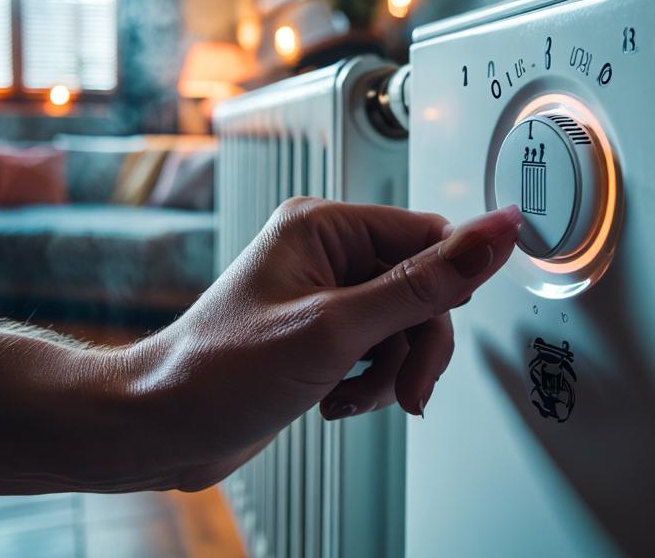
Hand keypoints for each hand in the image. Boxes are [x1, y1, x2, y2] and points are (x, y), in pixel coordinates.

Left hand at [108, 198, 521, 490]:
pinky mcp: (318, 338)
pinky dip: (367, 384)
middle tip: (405, 387)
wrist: (161, 427)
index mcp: (323, 227)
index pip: (425, 237)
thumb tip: (492, 234)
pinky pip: (376, 353)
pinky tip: (335, 401)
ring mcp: (321, 299)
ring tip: (352, 396)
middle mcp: (323, 255)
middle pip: (419, 290)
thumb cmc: (218, 370)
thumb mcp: (337, 328)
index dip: (444, 287)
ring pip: (401, 329)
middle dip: (414, 346)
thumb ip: (424, 284)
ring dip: (389, 372)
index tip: (443, 327)